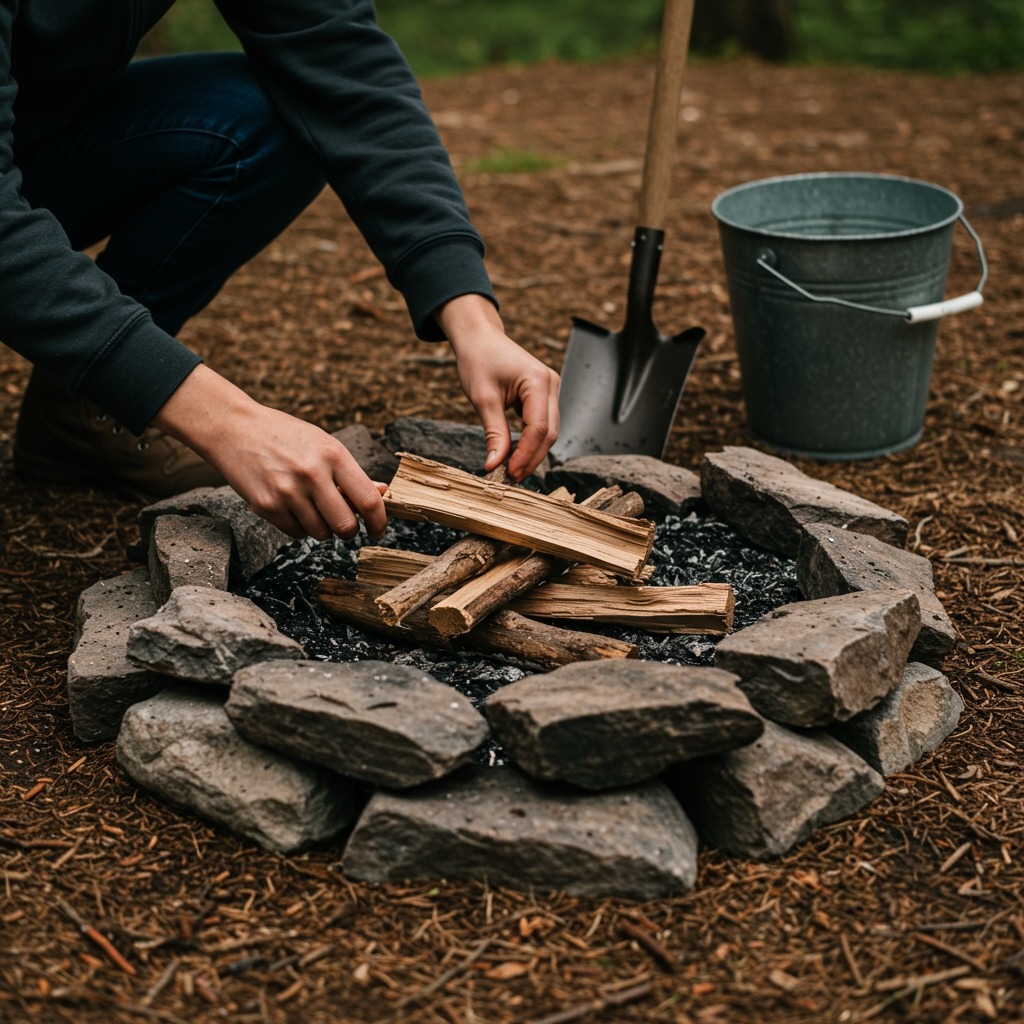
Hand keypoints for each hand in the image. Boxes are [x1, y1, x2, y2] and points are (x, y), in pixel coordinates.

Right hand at [153, 365, 387, 539]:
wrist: (235, 429)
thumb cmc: (286, 436)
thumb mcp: (324, 444)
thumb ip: (351, 473)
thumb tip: (382, 492)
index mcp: (333, 455)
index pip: (368, 501)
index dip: (379, 522)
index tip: (378, 530)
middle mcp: (312, 474)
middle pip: (345, 526)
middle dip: (349, 531)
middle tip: (343, 523)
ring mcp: (287, 492)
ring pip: (320, 533)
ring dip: (322, 528)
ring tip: (311, 506)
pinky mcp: (266, 506)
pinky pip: (296, 533)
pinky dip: (299, 526)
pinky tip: (292, 506)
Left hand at [437, 294, 559, 481]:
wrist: (479, 337)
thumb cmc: (478, 360)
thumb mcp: (483, 399)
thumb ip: (494, 433)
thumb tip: (494, 466)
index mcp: (538, 381)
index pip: (539, 428)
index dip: (525, 455)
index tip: (508, 474)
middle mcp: (551, 384)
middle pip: (549, 433)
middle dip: (531, 459)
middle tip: (510, 479)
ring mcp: (551, 389)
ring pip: (549, 431)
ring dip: (532, 453)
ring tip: (511, 471)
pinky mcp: (544, 395)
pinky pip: (543, 424)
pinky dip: (530, 441)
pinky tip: (515, 455)